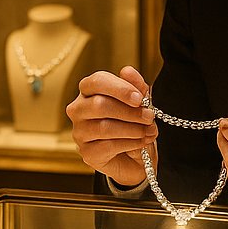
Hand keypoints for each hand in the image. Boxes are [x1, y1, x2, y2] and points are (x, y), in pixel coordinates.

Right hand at [66, 66, 157, 187]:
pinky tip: (142, 142)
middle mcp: (78, 109)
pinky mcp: (87, 152)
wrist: (135, 157)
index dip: (120, 88)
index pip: (97, 81)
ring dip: (133, 129)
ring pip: (104, 127)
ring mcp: (80, 132)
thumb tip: (127, 71)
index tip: (139, 98)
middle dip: (130, 112)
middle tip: (149, 116)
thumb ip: (135, 87)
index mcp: (89, 91)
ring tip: (149, 131)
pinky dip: (130, 143)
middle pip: (99, 105)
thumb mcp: (139, 104)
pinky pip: (108, 146)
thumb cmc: (133, 125)